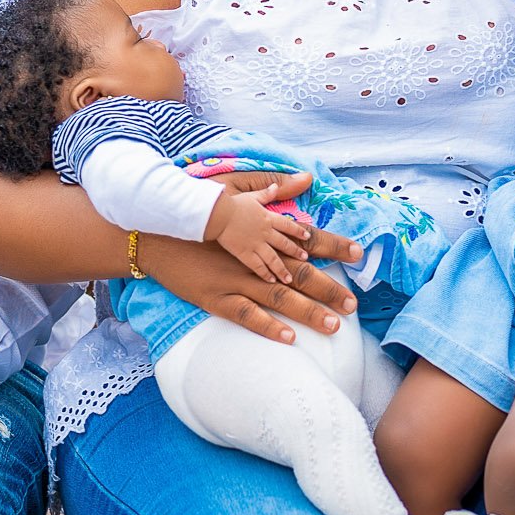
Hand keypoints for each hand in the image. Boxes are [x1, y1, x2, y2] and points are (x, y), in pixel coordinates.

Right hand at [144, 169, 361, 343]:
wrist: (157, 230)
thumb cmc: (195, 208)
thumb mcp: (233, 190)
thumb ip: (271, 186)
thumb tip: (305, 176)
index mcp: (260, 230)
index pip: (305, 239)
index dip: (332, 247)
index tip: (358, 254)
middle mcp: (253, 257)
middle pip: (299, 274)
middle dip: (329, 288)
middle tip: (354, 304)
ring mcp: (235, 279)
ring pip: (279, 298)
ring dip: (307, 311)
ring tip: (333, 324)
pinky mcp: (216, 297)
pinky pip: (246, 315)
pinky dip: (268, 325)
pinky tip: (290, 337)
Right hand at [205, 187, 310, 283]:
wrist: (219, 214)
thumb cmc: (232, 204)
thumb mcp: (251, 196)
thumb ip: (265, 194)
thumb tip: (276, 186)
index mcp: (268, 217)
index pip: (288, 225)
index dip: (298, 231)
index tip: (307, 237)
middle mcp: (265, 232)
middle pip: (284, 244)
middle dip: (295, 252)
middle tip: (305, 258)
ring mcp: (256, 244)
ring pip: (274, 259)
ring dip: (282, 269)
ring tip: (289, 278)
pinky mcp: (245, 253)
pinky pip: (258, 266)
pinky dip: (265, 274)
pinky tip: (271, 280)